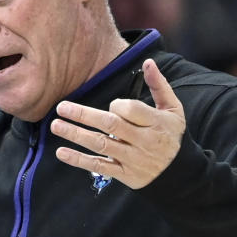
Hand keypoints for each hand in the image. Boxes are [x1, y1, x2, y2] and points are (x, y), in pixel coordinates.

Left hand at [51, 59, 185, 188]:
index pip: (131, 110)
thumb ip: (159, 85)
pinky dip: (79, 160)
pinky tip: (61, 152)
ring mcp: (132, 159)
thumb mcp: (173, 109)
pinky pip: (99, 166)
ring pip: (101, 145)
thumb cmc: (171, 135)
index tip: (113, 104)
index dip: (117, 105)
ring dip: (76, 135)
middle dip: (84, 115)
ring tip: (56, 126)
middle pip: (110, 125)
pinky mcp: (124, 174)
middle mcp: (144, 141)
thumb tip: (148, 62)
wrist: (180, 173)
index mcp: (156, 122)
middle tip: (61, 107)